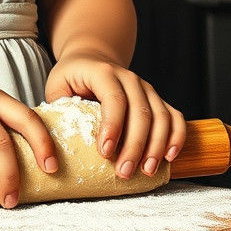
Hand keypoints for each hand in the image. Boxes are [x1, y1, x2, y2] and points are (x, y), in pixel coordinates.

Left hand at [45, 51, 184, 179]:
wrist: (92, 58)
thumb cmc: (72, 77)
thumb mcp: (57, 85)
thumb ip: (59, 108)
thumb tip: (54, 140)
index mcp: (103, 72)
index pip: (113, 98)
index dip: (112, 126)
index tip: (105, 152)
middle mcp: (129, 78)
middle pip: (140, 112)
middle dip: (134, 146)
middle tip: (124, 172)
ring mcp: (146, 88)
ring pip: (161, 117)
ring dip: (155, 146)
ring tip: (145, 171)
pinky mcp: (157, 99)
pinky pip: (175, 117)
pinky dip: (176, 137)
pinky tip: (169, 157)